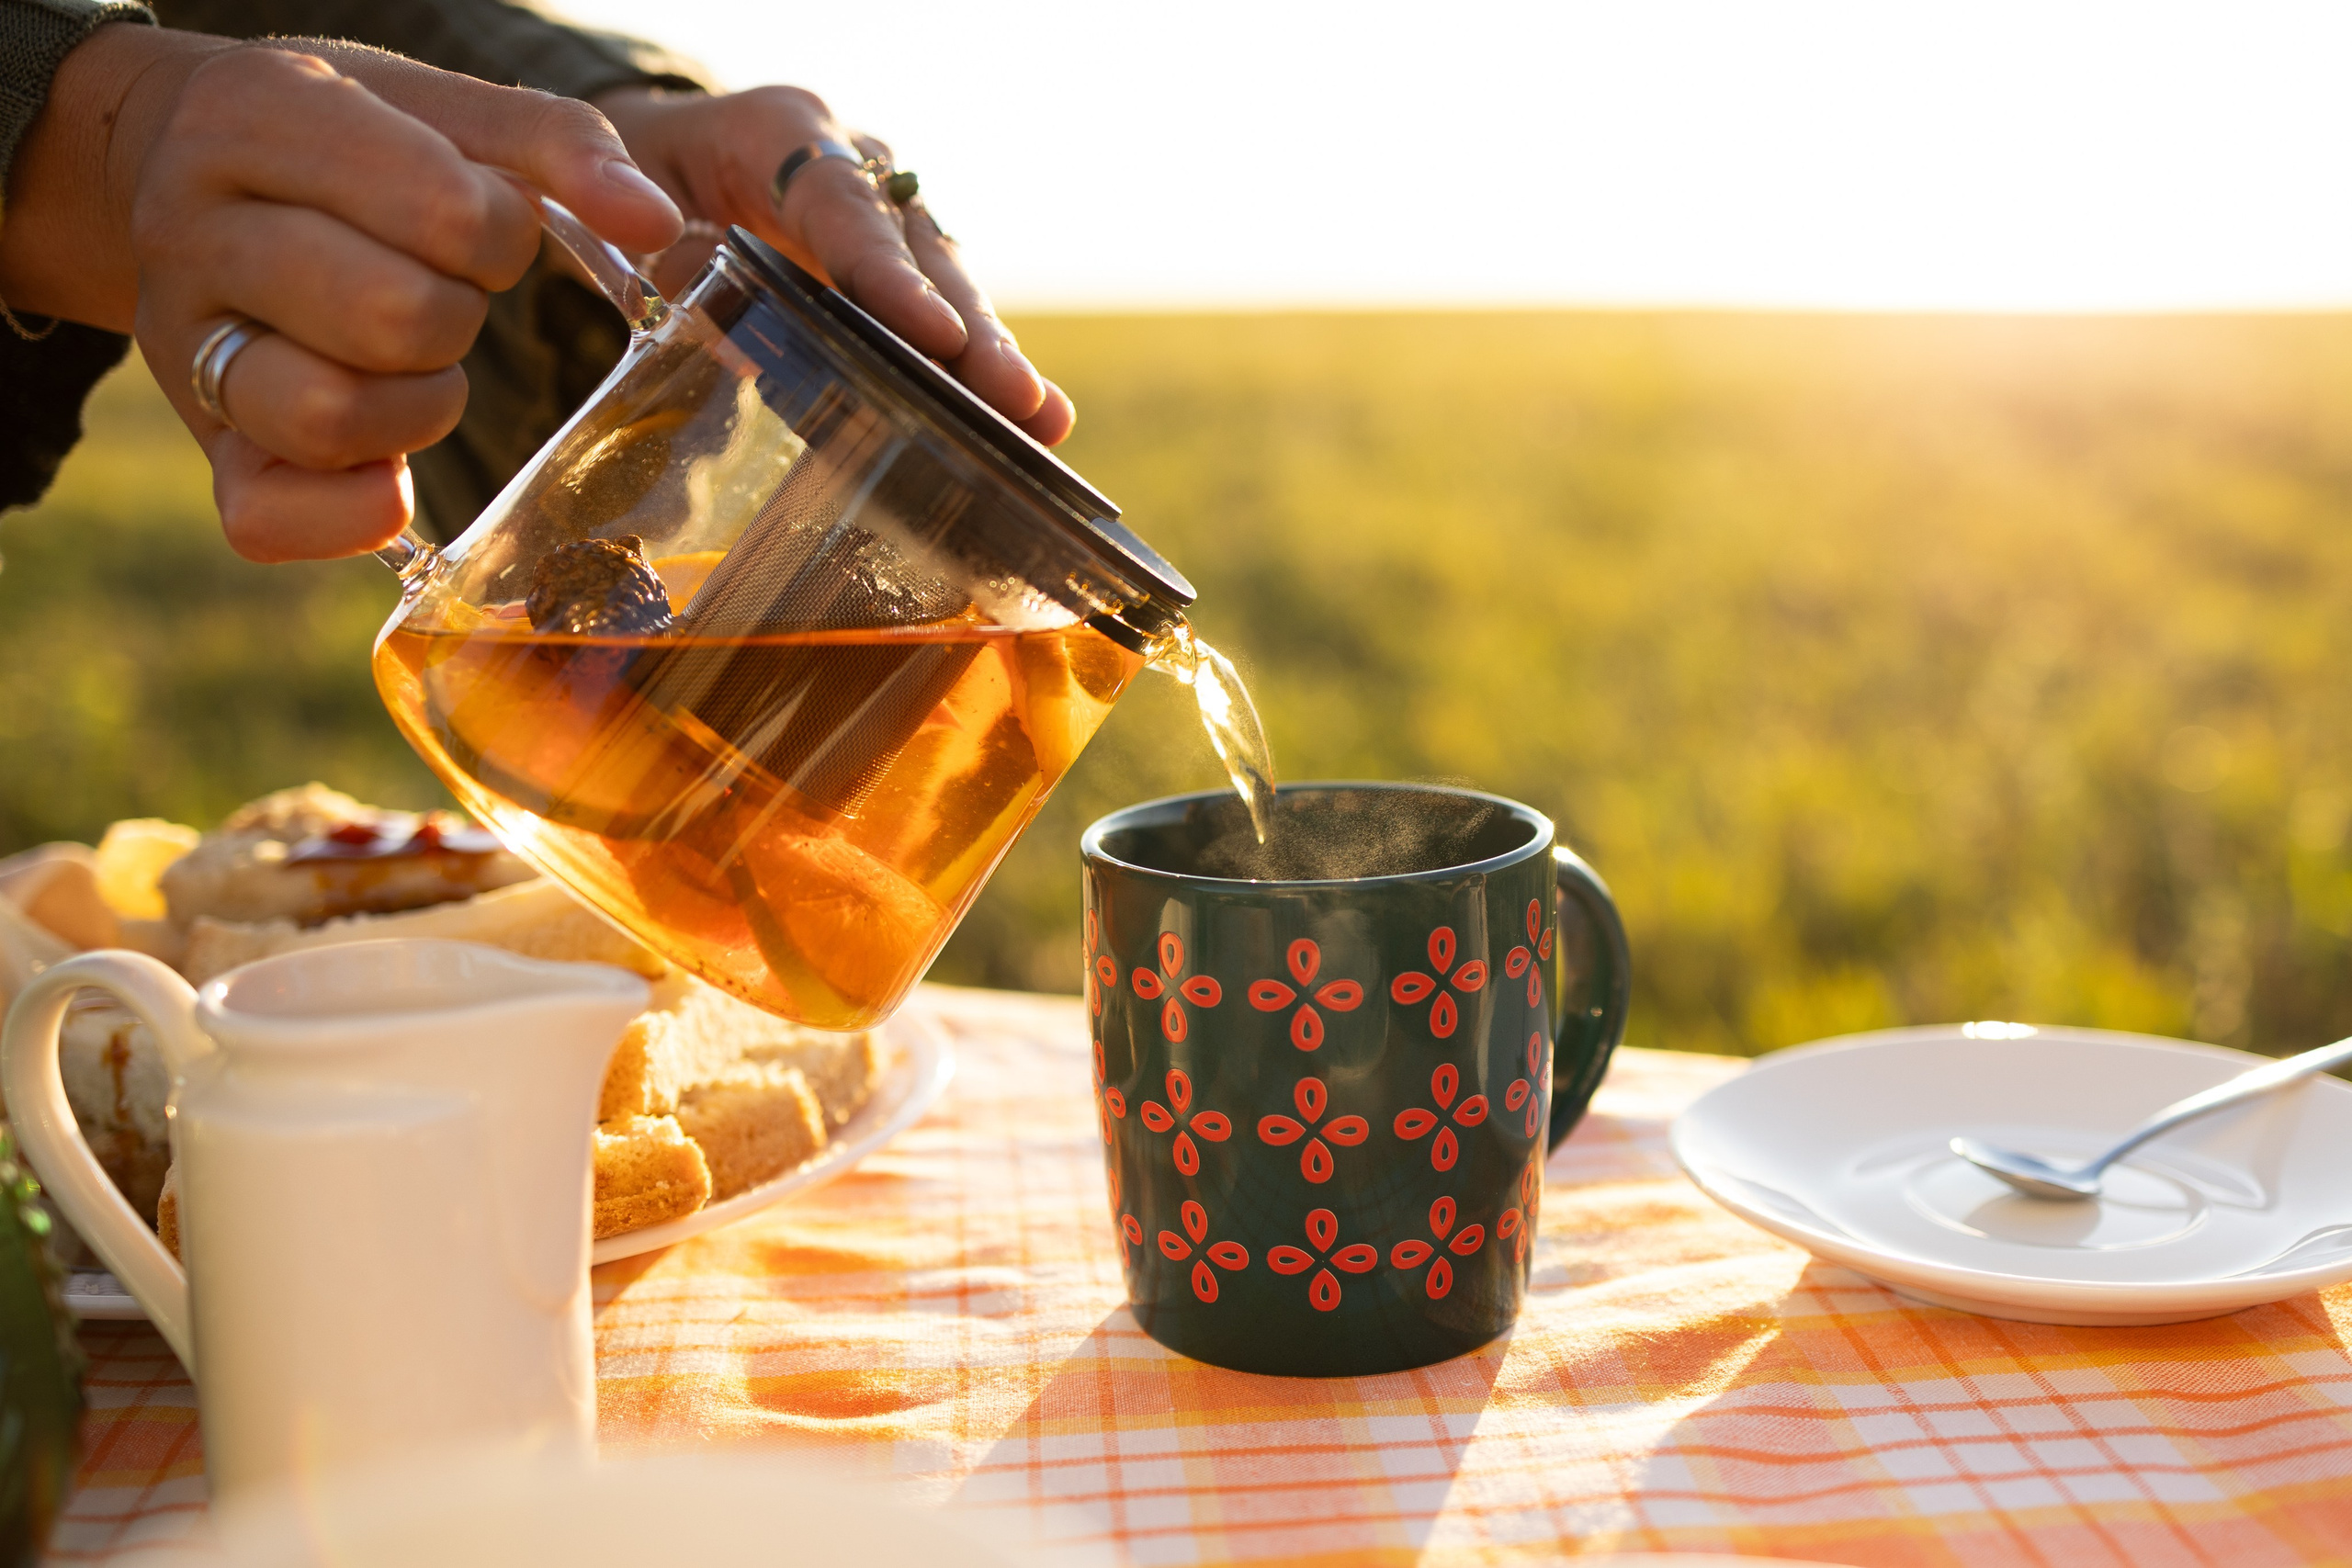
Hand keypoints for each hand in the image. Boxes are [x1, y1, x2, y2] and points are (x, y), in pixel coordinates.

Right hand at [0, 27, 681, 561]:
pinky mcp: (206, 443)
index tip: (478, 222)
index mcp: (253, 117)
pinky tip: (390, 473)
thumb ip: (558, 144)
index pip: (439, 209)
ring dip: (417, 408)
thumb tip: (654, 221)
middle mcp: (193, 229)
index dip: (497, 231)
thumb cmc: (349, 139)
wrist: (188, 159)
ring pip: (326, 417)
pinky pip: (265, 518)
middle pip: (389, 317)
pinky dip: (350, 512)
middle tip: (443, 294)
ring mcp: (183, 344)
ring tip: (417, 365)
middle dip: (457, 317)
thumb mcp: (441, 107)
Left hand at [594, 86, 1074, 446]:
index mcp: (784, 129)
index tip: (934, 335)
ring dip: (991, 356)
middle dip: (970, 331)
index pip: (843, 206)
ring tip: (1041, 420)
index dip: (890, 276)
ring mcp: (884, 214)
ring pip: (946, 284)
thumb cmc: (641, 168)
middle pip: (918, 250)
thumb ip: (650, 241)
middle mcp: (853, 164)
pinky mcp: (896, 261)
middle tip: (1013, 397)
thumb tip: (705, 312)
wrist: (663, 151)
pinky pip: (940, 312)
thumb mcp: (618, 187)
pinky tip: (1022, 422)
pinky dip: (973, 367)